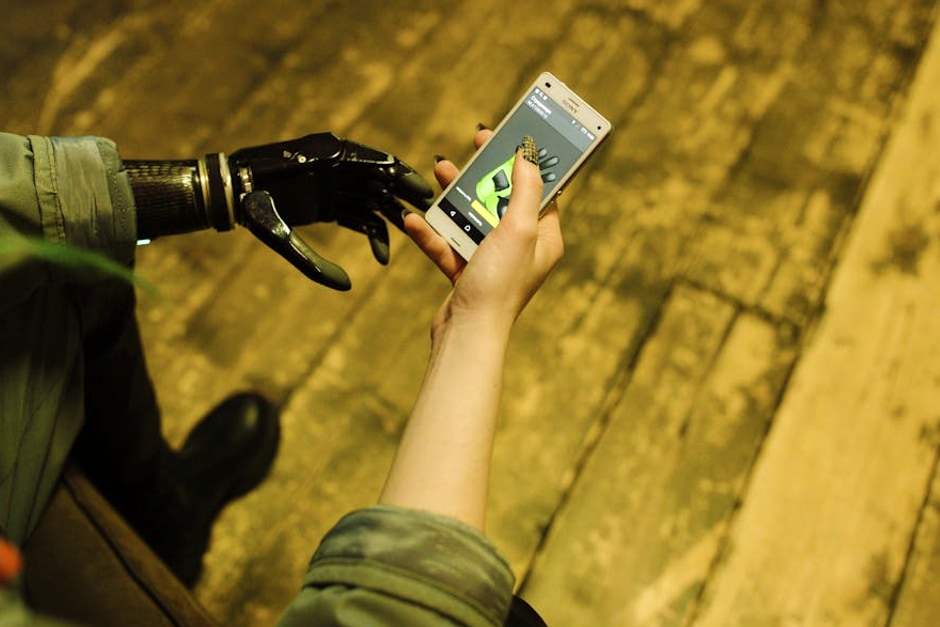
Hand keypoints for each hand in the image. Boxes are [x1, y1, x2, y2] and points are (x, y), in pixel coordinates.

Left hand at [231, 132, 432, 257]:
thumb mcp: (279, 234)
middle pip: (379, 180)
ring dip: (389, 217)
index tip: (425, 192)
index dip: (403, 177)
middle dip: (404, 197)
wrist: (227, 195)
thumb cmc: (251, 206)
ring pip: (370, 198)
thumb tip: (347, 286)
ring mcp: (330, 184)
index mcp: (329, 158)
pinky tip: (381, 252)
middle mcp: (334, 167)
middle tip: (429, 214)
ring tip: (411, 237)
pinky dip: (369, 230)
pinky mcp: (324, 201)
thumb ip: (312, 262)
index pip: (376, 163)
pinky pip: (354, 213)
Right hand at [404, 129, 563, 332]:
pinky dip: (431, 231)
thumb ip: (525, 189)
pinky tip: (413, 219)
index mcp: (543, 238)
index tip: (509, 138)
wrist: (468, 333)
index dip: (524, 162)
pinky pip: (447, 244)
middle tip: (472, 149)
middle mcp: (520, 248)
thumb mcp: (520, 228)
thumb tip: (528, 155)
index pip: (539, 190)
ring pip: (472, 218)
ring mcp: (492, 261)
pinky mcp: (465, 273)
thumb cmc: (500, 285)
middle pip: (502, 200)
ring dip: (454, 197)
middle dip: (484, 175)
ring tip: (438, 172)